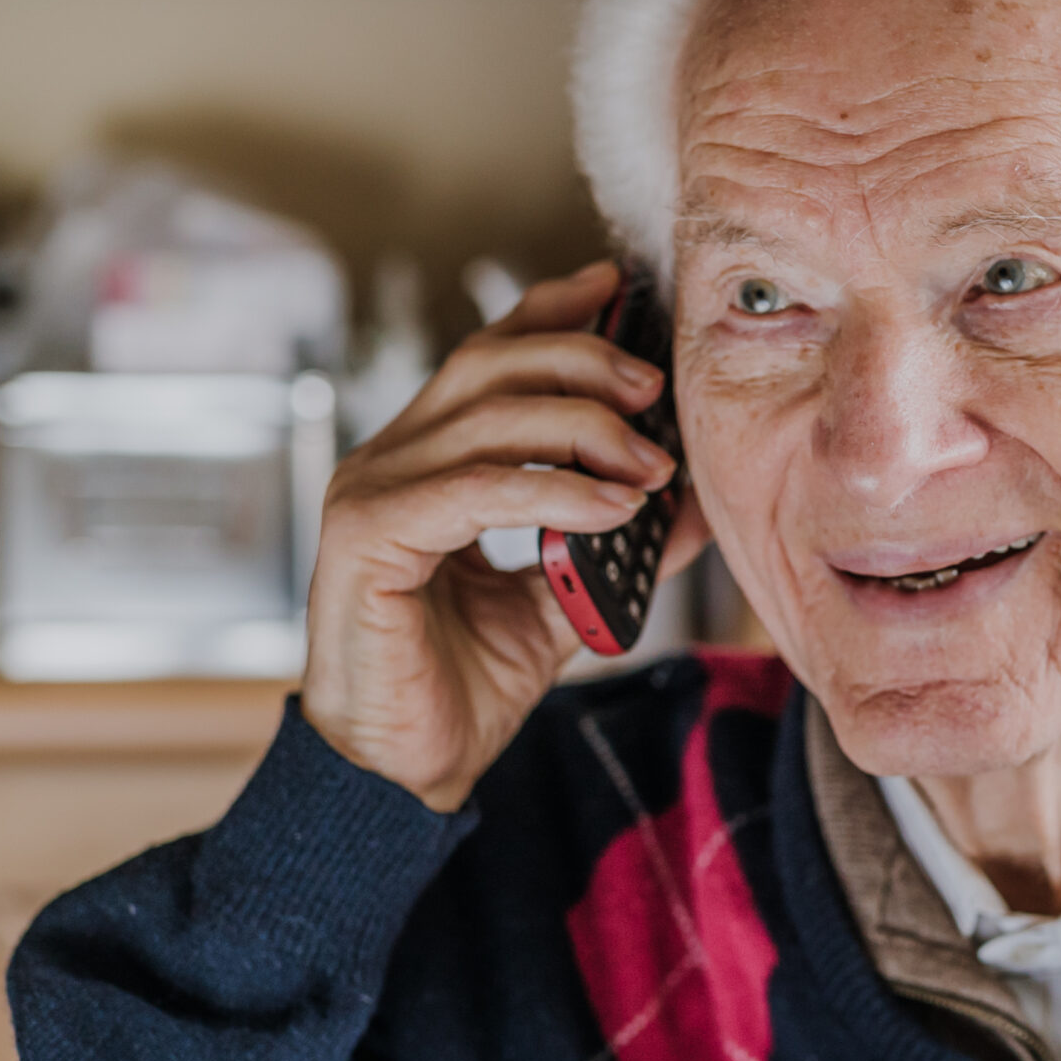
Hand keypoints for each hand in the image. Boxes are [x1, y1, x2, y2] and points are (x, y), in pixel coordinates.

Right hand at [300, 261, 703, 810]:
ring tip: (652, 464)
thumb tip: (692, 503)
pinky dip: (554, 491)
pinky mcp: (369, 541)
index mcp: (425, 462)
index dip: (549, 312)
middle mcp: (389, 462)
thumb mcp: (558, 602)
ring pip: (487, 418)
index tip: (618, 289)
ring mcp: (370, 494)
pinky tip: (612, 507)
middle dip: (582, 360)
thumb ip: (612, 546)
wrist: (402, 772)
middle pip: (490, 365)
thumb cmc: (460, 685)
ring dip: (584, 430)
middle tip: (655, 387)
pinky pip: (474, 489)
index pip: (486, 356)